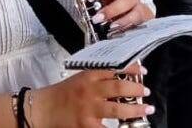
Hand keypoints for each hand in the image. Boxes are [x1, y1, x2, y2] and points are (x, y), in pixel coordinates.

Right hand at [31, 68, 153, 126]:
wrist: (45, 108)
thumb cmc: (64, 93)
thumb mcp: (81, 78)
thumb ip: (99, 77)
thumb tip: (123, 77)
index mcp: (89, 75)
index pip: (115, 69)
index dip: (132, 70)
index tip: (143, 72)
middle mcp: (91, 90)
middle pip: (119, 88)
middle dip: (136, 90)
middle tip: (147, 92)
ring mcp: (89, 110)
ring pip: (117, 109)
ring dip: (134, 110)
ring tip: (146, 109)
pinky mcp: (87, 126)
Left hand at [88, 0, 153, 32]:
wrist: (128, 15)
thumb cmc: (111, 4)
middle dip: (111, 9)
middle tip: (97, 19)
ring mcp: (136, 5)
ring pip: (134, 10)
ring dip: (121, 20)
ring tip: (109, 28)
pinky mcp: (142, 17)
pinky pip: (138, 22)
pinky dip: (128, 27)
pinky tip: (119, 33)